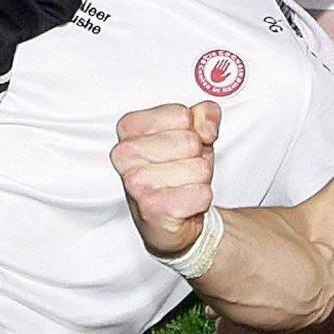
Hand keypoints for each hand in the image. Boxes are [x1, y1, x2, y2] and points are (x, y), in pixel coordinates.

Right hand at [110, 100, 220, 259]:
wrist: (172, 218)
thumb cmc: (177, 172)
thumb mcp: (193, 134)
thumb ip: (204, 115)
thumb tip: (207, 125)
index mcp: (130, 128)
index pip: (181, 115)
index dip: (193, 130)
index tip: (180, 143)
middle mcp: (126, 155)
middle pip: (190, 141)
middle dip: (197, 156)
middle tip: (183, 168)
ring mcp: (136, 183)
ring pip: (199, 168)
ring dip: (200, 179)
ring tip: (183, 185)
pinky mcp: (152, 209)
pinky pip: (201, 194)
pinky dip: (201, 199)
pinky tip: (184, 202)